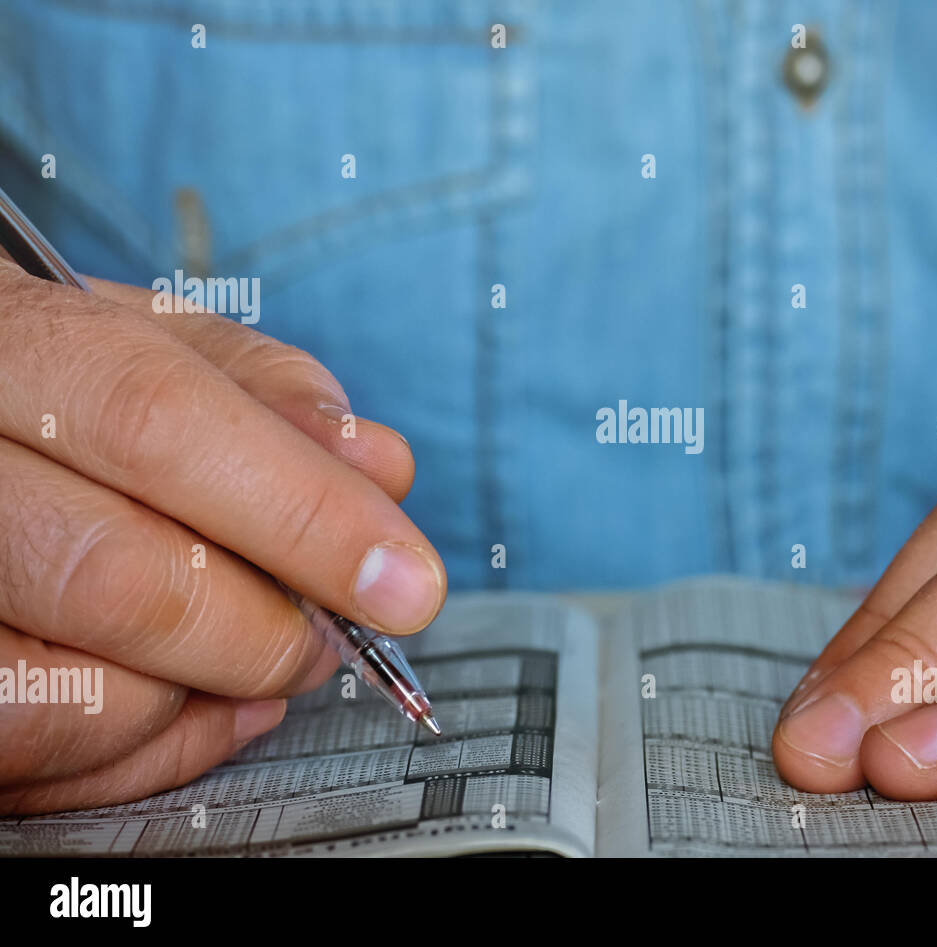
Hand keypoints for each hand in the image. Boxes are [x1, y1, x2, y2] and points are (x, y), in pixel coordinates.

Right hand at [0, 264, 445, 813]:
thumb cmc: (48, 385)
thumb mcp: (146, 342)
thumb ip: (262, 391)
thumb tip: (378, 468)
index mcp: (11, 346)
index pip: (160, 427)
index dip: (304, 514)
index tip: (406, 582)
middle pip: (120, 578)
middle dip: (267, 631)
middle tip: (333, 638)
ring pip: (79, 693)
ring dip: (211, 692)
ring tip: (253, 654)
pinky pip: (42, 753)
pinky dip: (150, 748)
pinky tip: (190, 699)